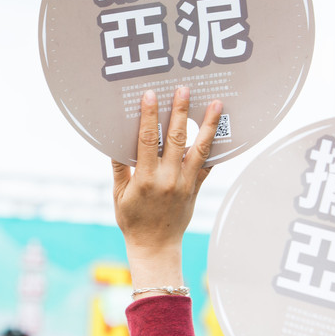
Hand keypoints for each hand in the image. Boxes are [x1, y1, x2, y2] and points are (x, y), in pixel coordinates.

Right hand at [112, 87, 220, 292]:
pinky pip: (207, 165)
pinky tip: (220, 130)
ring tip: (216, 103)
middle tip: (184, 89)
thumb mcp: (118, 195)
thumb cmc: (132, 220)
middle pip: (176, 138)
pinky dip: (214, 147)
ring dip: (208, 124)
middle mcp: (168, 178)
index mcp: (145, 179)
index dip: (149, 116)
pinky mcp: (196, 188)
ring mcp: (185, 183)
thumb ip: (119, 168)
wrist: (155, 246)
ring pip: (199, 148)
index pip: (147, 140)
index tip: (150, 95)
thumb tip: (114, 142)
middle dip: (180, 112)